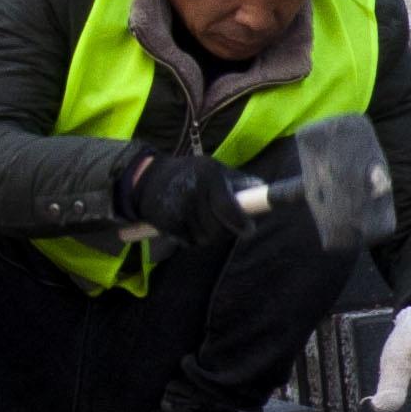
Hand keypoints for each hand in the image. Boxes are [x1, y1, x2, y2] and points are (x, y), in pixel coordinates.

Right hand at [120, 149, 244, 248]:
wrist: (147, 180)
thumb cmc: (190, 174)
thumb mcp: (213, 169)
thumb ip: (238, 181)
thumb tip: (263, 189)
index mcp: (210, 176)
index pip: (228, 208)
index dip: (240, 223)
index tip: (249, 230)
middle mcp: (194, 193)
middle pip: (219, 230)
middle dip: (227, 231)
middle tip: (228, 225)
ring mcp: (179, 210)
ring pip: (206, 239)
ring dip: (210, 235)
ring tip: (205, 219)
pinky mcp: (168, 224)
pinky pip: (191, 242)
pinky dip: (194, 238)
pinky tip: (190, 223)